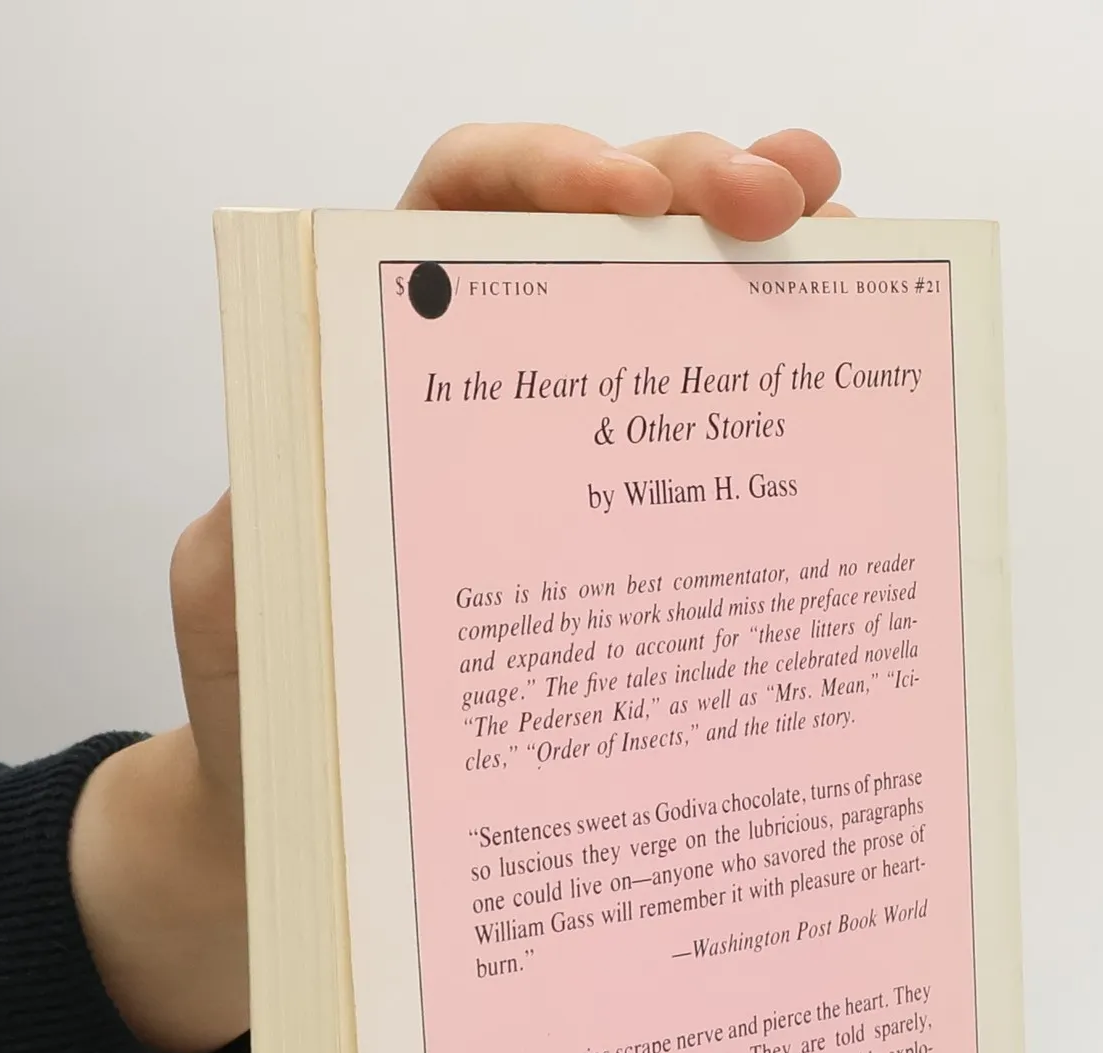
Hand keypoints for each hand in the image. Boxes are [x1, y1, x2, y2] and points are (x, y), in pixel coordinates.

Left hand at [70, 123, 849, 1052]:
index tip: (627, 200)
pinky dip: (793, 412)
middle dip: (703, 187)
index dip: (543, 170)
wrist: (315, 831)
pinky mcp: (640, 554)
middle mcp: (496, 396)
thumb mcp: (246, 602)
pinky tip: (856, 398)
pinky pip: (723, 463)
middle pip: (608, 238)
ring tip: (847, 248)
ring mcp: (581, 470)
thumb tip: (370, 452)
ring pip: (685, 326)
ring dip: (774, 265)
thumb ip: (284, 511)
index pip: (460, 210)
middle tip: (782, 207)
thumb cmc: (270, 714)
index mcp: (384, 368)